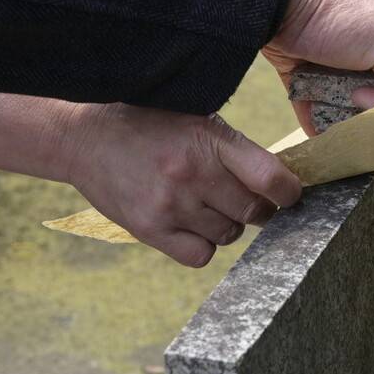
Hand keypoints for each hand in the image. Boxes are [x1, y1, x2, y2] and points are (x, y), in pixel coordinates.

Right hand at [0, 94, 300, 266]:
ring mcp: (170, 204)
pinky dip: (202, 244)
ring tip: (204, 203)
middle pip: (254, 212)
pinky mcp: (149, 229)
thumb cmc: (150, 125)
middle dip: (256, 208)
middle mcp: (192, 173)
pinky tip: (189, 224)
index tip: (288, 193)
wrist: (84, 138)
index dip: (288, 192)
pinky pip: (200, 255)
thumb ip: (234, 149)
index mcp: (210, 139)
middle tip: (241, 197)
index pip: (270, 178)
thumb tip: (282, 181)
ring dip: (226, 224)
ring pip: (229, 235)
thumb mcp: (196, 119)